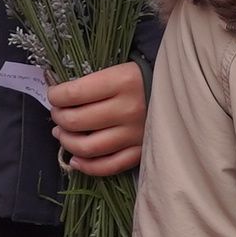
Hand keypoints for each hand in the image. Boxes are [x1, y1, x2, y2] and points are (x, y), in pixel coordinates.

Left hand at [50, 62, 146, 176]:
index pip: (74, 93)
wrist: (182, 94)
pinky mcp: (141, 152)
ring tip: (62, 134)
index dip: (55, 95)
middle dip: (59, 117)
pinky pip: (108, 166)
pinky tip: (76, 159)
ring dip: (67, 142)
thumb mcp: (120, 70)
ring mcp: (135, 134)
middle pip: (77, 121)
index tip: (53, 94)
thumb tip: (58, 97)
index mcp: (122, 81)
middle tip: (57, 114)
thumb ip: (92, 83)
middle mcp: (127, 109)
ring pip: (88, 147)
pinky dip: (87, 166)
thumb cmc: (142, 80)